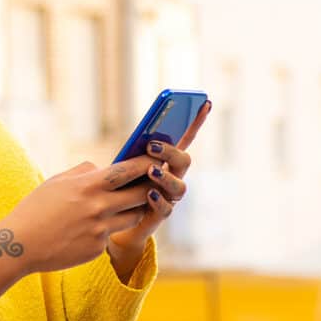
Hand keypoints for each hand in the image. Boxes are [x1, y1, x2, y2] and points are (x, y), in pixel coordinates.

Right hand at [0, 154, 161, 297]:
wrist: (20, 244)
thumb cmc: (35, 209)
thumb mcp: (56, 182)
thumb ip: (83, 172)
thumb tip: (102, 168)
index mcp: (87, 185)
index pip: (127, 170)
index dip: (145, 163)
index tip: (155, 159)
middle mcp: (98, 206)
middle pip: (141, 194)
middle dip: (150, 187)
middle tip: (156, 182)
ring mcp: (100, 229)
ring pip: (134, 216)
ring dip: (135, 209)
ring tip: (131, 204)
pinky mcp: (98, 248)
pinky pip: (113, 235)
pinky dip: (109, 229)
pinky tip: (94, 228)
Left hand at [107, 100, 211, 261]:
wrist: (115, 218)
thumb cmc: (122, 183)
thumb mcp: (126, 162)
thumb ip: (136, 151)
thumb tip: (144, 137)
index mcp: (166, 159)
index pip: (185, 138)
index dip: (197, 121)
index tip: (205, 102)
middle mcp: (173, 176)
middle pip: (184, 161)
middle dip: (170, 152)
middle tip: (151, 145)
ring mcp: (168, 196)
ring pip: (179, 186)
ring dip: (166, 177)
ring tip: (150, 170)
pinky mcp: (160, 214)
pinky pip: (166, 208)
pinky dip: (158, 200)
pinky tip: (149, 193)